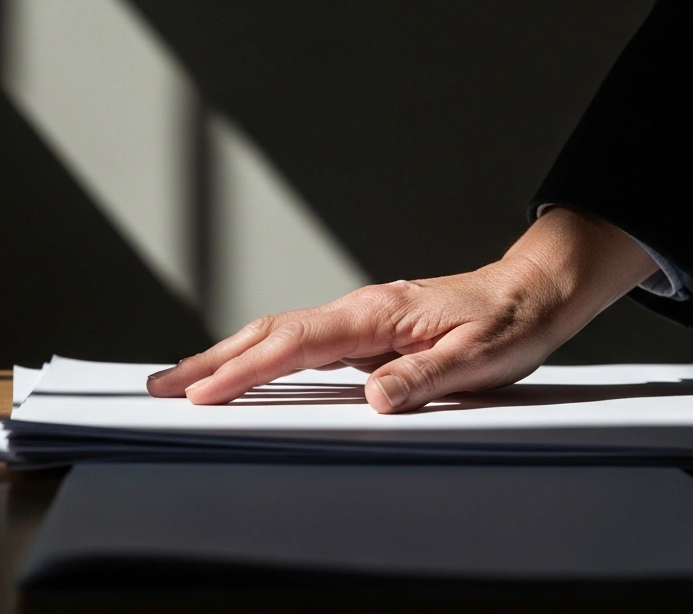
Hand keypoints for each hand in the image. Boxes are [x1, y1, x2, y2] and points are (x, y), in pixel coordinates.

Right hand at [146, 207, 659, 412]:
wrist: (532, 292)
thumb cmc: (510, 322)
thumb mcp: (480, 358)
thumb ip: (424, 377)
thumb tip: (374, 399)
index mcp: (377, 314)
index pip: (295, 344)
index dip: (245, 370)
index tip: (204, 393)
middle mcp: (359, 310)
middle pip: (268, 332)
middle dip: (211, 360)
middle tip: (161, 386)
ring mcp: (358, 317)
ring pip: (278, 334)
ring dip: (227, 357)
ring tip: (183, 381)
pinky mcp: (364, 329)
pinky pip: (299, 342)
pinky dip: (260, 356)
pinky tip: (244, 372)